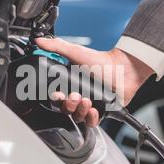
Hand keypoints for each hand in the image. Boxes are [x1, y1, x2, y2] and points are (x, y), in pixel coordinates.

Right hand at [36, 37, 154, 126]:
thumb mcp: (76, 52)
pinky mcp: (101, 112)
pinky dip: (91, 119)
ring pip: (77, 117)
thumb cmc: (102, 61)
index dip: (56, 99)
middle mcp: (78, 97)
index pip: (57, 98)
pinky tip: (93, 110)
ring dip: (80, 111)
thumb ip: (57, 46)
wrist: (123, 69)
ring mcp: (89, 106)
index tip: (58, 95)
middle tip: (75, 96)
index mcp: (70, 85)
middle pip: (66, 110)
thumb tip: (40, 41)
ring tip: (87, 101)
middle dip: (69, 105)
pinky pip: (91, 123)